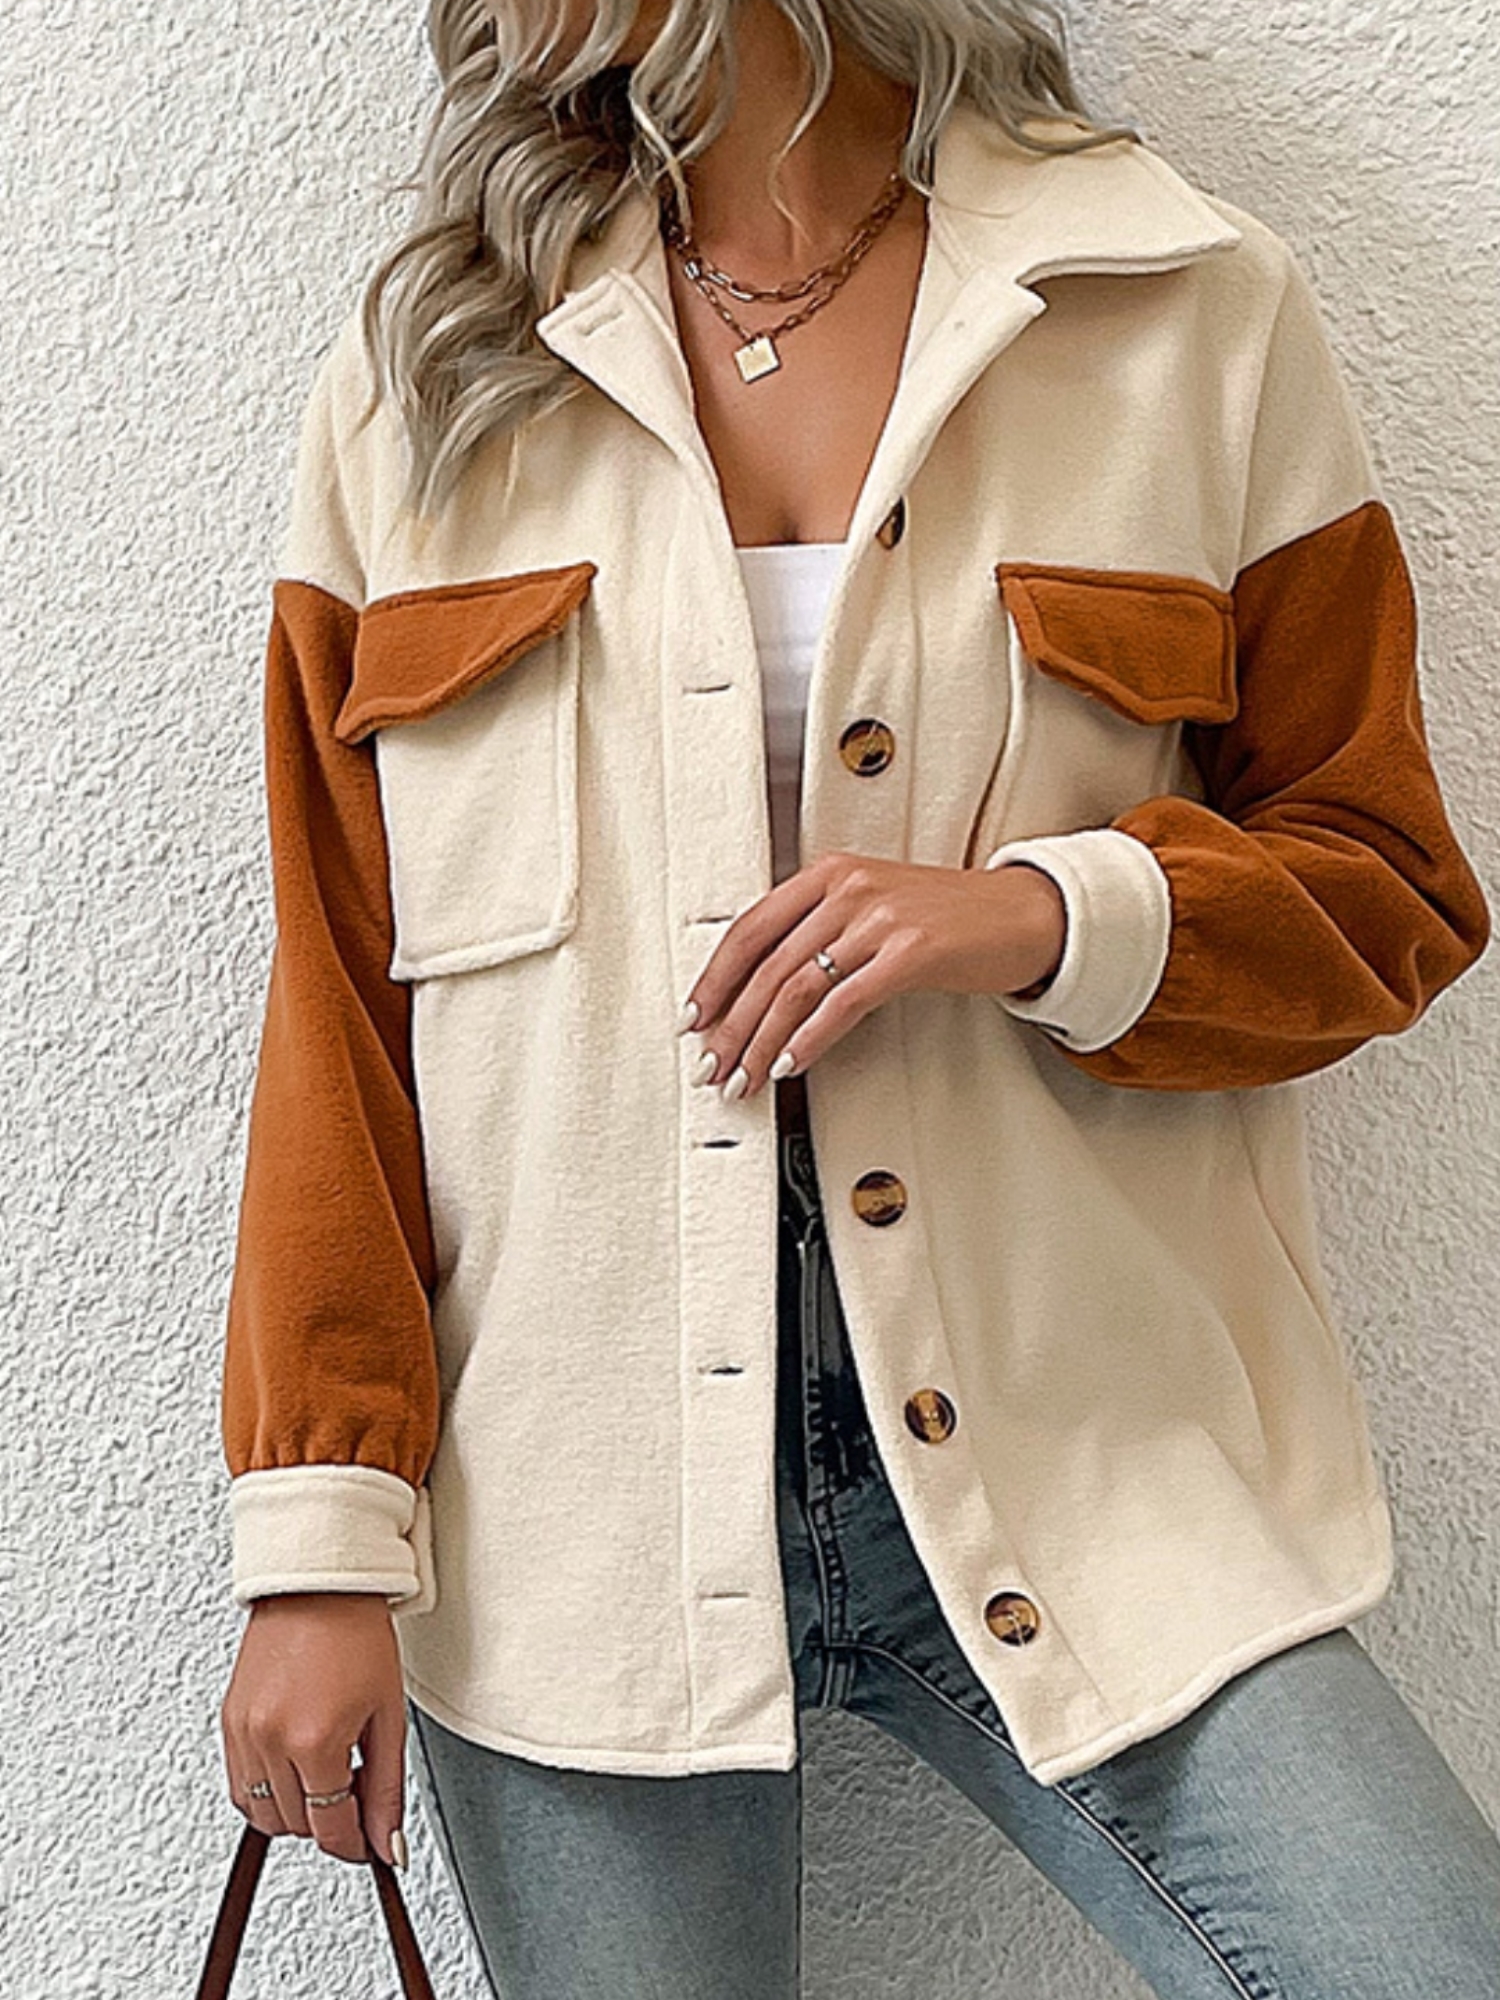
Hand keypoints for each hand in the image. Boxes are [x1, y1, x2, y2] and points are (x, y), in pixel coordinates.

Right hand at [219, 1592, 408, 1867]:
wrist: (319, 1586)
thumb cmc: (357, 1636)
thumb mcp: (388, 1715)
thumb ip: (386, 1789)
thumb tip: (387, 1844)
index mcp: (315, 1740)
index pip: (330, 1829)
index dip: (354, 1843)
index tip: (367, 1843)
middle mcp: (270, 1740)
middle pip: (297, 1827)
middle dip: (330, 1821)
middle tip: (356, 1786)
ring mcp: (243, 1732)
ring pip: (263, 1815)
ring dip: (297, 1810)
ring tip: (327, 1770)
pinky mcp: (228, 1722)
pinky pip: (240, 1787)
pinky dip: (266, 1791)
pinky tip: (295, 1765)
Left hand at [679, 852, 1066, 1101]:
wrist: (1023, 914)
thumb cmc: (949, 916)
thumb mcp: (873, 906)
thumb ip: (819, 931)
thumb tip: (762, 989)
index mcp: (829, 873)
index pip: (750, 928)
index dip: (715, 977)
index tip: (694, 1016)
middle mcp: (847, 889)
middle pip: (767, 965)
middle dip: (731, 1024)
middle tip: (712, 1065)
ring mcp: (879, 919)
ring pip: (796, 988)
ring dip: (761, 1042)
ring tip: (744, 1077)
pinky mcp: (910, 953)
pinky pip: (842, 1004)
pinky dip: (809, 1040)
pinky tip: (791, 1065)